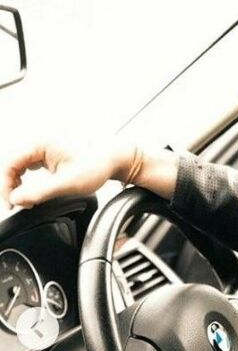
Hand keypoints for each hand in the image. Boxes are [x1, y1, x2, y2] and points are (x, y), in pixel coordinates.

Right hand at [0, 141, 131, 209]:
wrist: (112, 160)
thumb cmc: (95, 166)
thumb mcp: (66, 184)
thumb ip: (40, 193)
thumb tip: (17, 199)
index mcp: (40, 144)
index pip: (10, 164)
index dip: (6, 186)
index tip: (10, 203)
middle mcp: (39, 144)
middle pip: (12, 165)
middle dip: (11, 187)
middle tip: (16, 206)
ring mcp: (42, 150)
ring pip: (19, 167)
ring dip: (18, 185)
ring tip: (25, 201)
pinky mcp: (47, 156)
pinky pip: (28, 168)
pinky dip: (26, 181)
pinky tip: (32, 193)